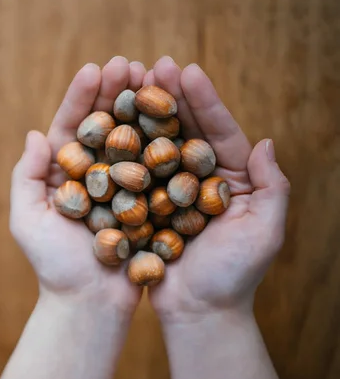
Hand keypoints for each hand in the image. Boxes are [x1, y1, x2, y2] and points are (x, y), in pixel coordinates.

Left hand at [9, 56, 146, 312]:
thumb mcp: (28, 221)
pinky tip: (174, 117)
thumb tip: (35, 133)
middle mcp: (92, 175)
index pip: (71, 127)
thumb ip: (26, 177)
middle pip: (103, 126)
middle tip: (130, 63)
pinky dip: (161, 142)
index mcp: (62, 174)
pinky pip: (153, 167)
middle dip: (114, 94)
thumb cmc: (54, 267)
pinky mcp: (144, 201)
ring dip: (140, 109)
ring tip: (153, 79)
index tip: (94, 69)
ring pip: (130, 140)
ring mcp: (120, 186)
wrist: (90, 304)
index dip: (81, 98)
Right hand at [143, 57, 290, 323]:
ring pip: (154, 147)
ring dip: (142, 115)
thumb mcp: (264, 233)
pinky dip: (120, 150)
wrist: (197, 313)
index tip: (186, 71)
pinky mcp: (142, 205)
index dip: (203, 101)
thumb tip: (264, 142)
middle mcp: (197, 179)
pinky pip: (131, 174)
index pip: (217, 132)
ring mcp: (166, 191)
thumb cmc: (234, 277)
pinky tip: (108, 125)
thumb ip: (270, 188)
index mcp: (229, 179)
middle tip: (151, 66)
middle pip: (183, 131)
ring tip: (127, 84)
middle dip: (168, 97)